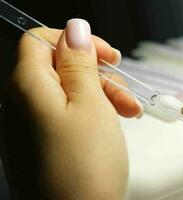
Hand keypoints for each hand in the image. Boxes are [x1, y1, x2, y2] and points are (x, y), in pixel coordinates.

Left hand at [1, 19, 141, 198]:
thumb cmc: (84, 168)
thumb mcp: (90, 104)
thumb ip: (79, 63)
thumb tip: (74, 31)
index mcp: (28, 87)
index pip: (42, 41)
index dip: (76, 42)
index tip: (106, 55)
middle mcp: (22, 105)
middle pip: (59, 68)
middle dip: (98, 74)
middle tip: (124, 92)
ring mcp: (32, 127)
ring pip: (68, 92)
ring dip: (102, 95)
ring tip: (128, 112)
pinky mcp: (44, 144)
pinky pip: (66, 116)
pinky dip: (93, 114)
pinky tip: (115, 124)